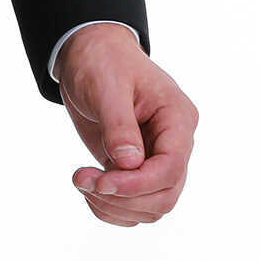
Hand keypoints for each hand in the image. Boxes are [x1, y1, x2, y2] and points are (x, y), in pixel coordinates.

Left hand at [56, 24, 197, 224]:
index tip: (102, 183)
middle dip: (124, 197)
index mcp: (177, 118)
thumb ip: (119, 125)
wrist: (88, 53)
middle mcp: (174, 142)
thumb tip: (129, 164)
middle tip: (83, 180)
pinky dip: (112, 208)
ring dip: (115, 206)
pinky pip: (135, 204)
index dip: (139, 183)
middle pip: (165, 194)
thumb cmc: (102, 60)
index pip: (172, 166)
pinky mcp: (137, 168)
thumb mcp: (107, 86)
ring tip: (82, 181)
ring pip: (152, 206)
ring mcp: (157, 157)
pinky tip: (89, 190)